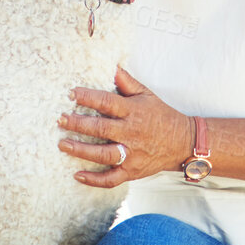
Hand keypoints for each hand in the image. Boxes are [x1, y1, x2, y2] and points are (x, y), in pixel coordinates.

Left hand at [57, 66, 191, 188]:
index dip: (88, 97)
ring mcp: (132, 154)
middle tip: (60, 119)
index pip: (107, 102)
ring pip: (103, 155)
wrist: (184, 142)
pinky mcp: (132, 171)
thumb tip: (111, 65)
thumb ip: (126, 81)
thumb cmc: (161, 115)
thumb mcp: (146, 95)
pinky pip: (112, 179)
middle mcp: (132, 133)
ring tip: (62, 144)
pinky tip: (77, 175)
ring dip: (81, 151)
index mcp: (133, 112)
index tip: (71, 94)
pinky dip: (94, 179)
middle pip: (101, 129)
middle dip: (78, 124)